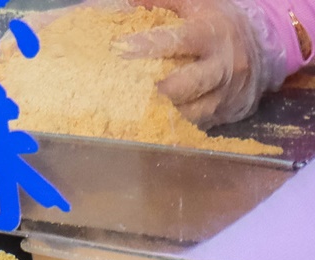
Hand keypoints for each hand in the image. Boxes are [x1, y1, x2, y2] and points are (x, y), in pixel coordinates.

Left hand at [120, 0, 284, 127]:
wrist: (262, 48)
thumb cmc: (218, 25)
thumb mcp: (198, 5)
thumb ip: (166, 3)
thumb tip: (130, 2)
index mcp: (213, 34)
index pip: (178, 41)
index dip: (147, 46)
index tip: (120, 48)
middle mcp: (224, 66)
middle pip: (183, 86)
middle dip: (156, 88)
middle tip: (136, 85)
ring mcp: (226, 93)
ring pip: (188, 111)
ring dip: (165, 108)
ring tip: (149, 100)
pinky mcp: (226, 113)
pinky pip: (196, 124)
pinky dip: (178, 119)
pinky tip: (164, 113)